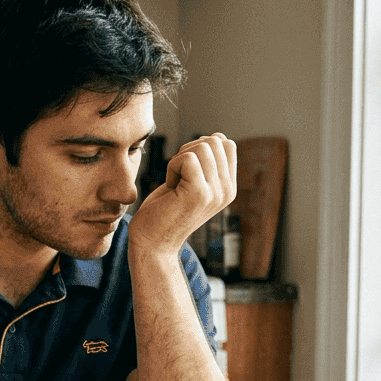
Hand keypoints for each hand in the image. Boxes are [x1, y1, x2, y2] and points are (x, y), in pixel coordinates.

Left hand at [129, 133, 236, 256]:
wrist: (152, 243)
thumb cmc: (164, 211)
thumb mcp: (191, 183)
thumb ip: (207, 163)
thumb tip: (216, 137)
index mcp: (228, 187)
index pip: (226, 144)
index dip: (201, 147)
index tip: (186, 170)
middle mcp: (228, 190)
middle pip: (216, 141)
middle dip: (189, 150)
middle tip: (178, 176)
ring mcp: (216, 193)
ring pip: (203, 146)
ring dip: (179, 159)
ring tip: (174, 183)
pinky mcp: (200, 193)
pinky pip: (187, 158)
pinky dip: (172, 166)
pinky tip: (170, 187)